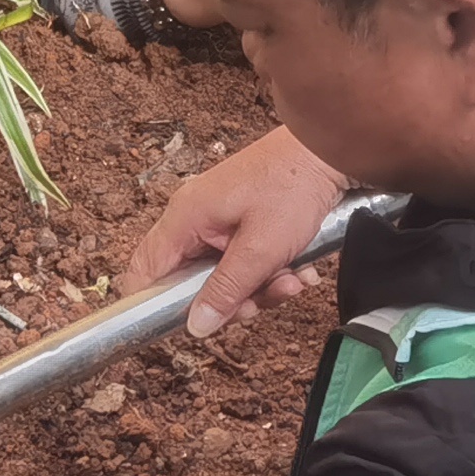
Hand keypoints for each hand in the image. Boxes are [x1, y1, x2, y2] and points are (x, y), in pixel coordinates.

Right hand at [129, 122, 343, 337]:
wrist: (329, 149)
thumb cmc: (294, 184)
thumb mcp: (261, 249)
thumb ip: (226, 290)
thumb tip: (196, 326)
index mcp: (184, 219)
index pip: (145, 272)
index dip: (158, 306)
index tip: (193, 323)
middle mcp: (194, 218)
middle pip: (189, 281)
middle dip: (230, 299)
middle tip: (259, 301)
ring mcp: (218, 219)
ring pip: (223, 275)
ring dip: (259, 286)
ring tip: (292, 278)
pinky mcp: (242, 221)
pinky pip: (245, 260)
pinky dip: (270, 270)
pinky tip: (298, 267)